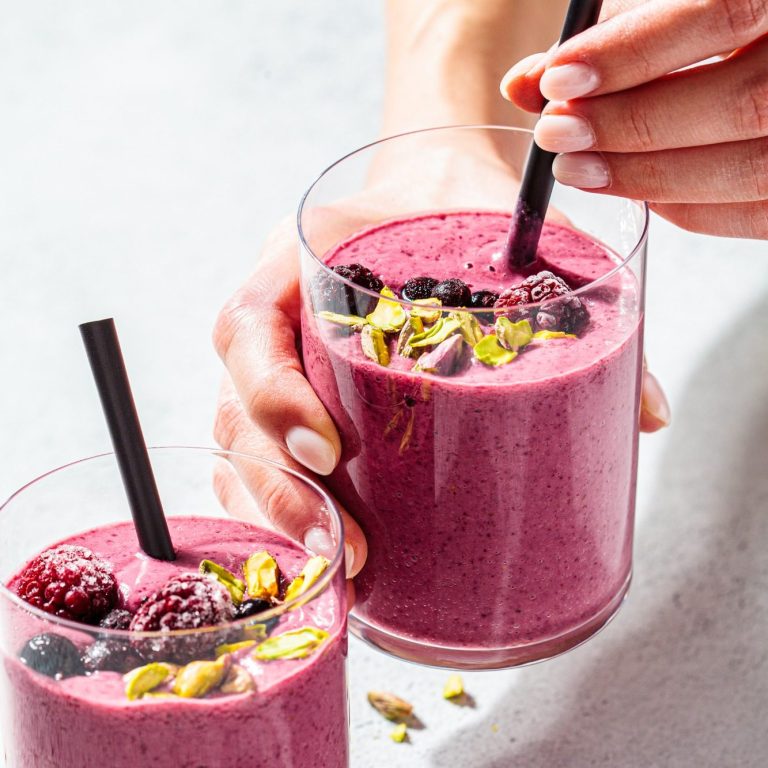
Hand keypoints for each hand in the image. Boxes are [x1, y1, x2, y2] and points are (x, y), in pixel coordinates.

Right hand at [212, 141, 669, 582]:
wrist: (431, 182)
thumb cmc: (458, 204)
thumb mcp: (507, 231)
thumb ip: (574, 300)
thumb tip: (646, 413)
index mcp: (301, 257)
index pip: (247, 325)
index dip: (272, 393)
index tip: (329, 447)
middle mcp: (275, 311)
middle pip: (234, 407)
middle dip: (279, 488)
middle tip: (345, 545)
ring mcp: (277, 356)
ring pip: (236, 443)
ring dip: (274, 512)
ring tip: (338, 563)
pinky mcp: (292, 393)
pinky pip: (255, 456)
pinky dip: (273, 507)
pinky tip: (318, 545)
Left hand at [501, 0, 767, 238]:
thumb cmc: (731, 24)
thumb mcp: (680, 4)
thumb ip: (611, 39)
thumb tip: (525, 85)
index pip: (724, 11)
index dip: (632, 53)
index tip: (557, 81)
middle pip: (738, 103)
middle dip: (630, 125)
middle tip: (555, 134)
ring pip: (747, 169)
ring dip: (646, 176)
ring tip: (577, 168)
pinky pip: (755, 213)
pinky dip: (685, 207)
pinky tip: (636, 191)